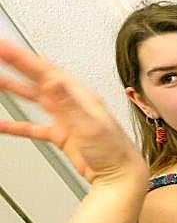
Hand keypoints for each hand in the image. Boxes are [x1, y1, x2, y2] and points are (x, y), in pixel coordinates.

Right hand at [0, 40, 146, 185]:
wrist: (119, 175)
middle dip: (18, 66)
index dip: (25, 58)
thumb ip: (68, 102)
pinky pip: (34, 127)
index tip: (7, 48)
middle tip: (0, 53)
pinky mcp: (62, 135)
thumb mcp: (89, 124)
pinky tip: (2, 124)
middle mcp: (73, 104)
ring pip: (35, 99)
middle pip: (39, 79)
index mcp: (81, 96)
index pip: (47, 71)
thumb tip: (53, 81)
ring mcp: (66, 119)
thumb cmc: (114, 151)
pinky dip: (17, 125)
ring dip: (16, 89)